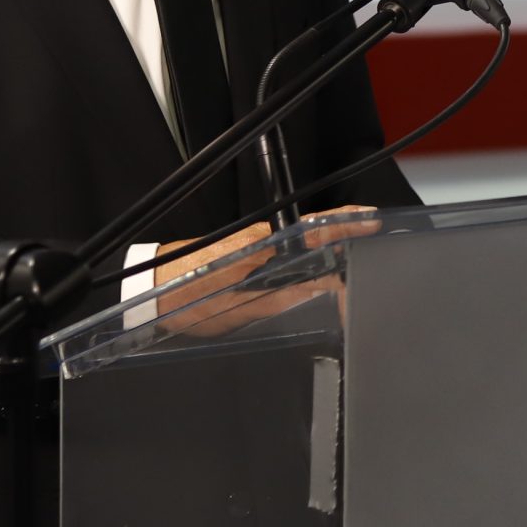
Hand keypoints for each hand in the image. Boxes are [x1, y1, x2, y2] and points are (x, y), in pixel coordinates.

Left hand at [153, 209, 378, 335]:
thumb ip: (287, 295)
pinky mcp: (249, 266)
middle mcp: (265, 242)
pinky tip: (318, 292)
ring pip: (303, 254)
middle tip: (375, 258)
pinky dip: (309, 274)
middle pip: (317, 238)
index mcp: (266, 242)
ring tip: (354, 282)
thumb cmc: (187, 295)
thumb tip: (329, 289)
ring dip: (329, 262)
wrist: (150, 297)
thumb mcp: (242, 304)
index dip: (349, 223)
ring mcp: (257, 252)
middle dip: (348, 244)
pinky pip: (287, 266)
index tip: (375, 223)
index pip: (318, 227)